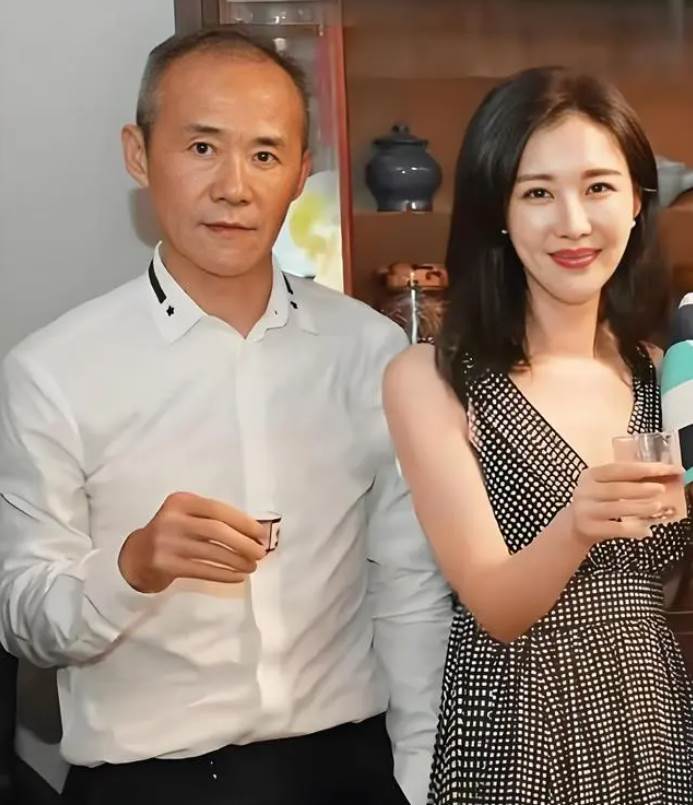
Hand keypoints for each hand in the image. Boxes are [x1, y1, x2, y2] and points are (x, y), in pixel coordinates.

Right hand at [118, 492, 266, 592]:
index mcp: (181, 501)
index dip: (243, 522)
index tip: (261, 534)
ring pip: (212, 552)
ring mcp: (168, 543)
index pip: (218, 509)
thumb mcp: (186, 516)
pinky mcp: (166, 565)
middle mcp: (172, 519)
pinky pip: (203, 570)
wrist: (137, 556)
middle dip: (243, 542)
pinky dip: (224, 574)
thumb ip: (212, 518)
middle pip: (217, 531)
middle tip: (260, 553)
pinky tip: (237, 576)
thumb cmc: (172, 533)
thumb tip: (253, 531)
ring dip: (237, 561)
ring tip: (252, 566)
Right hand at [568, 461, 682, 545]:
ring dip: (640, 507)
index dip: (640, 469)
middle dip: (641, 489)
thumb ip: (624, 481)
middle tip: (661, 489)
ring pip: (617, 508)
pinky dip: (634, 530)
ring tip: (657, 506)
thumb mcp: (603, 487)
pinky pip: (616, 528)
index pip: (616, 469)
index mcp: (589, 475)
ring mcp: (585, 510)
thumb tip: (658, 477)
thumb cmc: (597, 502)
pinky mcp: (589, 529)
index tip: (661, 469)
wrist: (574, 526)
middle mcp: (584, 491)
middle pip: (616, 489)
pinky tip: (647, 531)